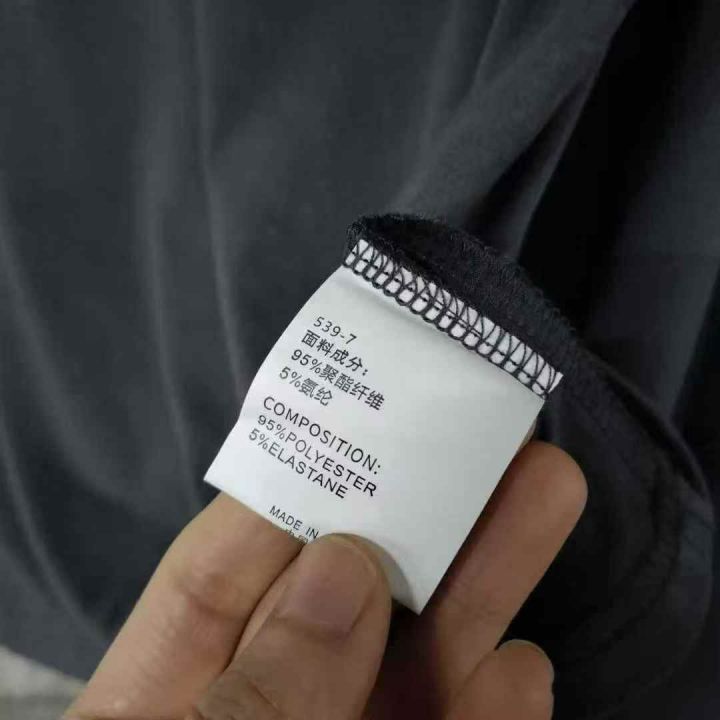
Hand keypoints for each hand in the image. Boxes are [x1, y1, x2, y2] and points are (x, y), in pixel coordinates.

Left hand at [65, 440, 584, 718]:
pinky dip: (492, 713)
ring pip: (418, 664)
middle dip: (414, 512)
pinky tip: (522, 665)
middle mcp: (265, 711)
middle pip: (344, 600)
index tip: (352, 416)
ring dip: (480, 585)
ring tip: (540, 490)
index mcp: (167, 700)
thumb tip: (340, 569)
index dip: (289, 488)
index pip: (224, 572)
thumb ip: (256, 692)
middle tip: (479, 428)